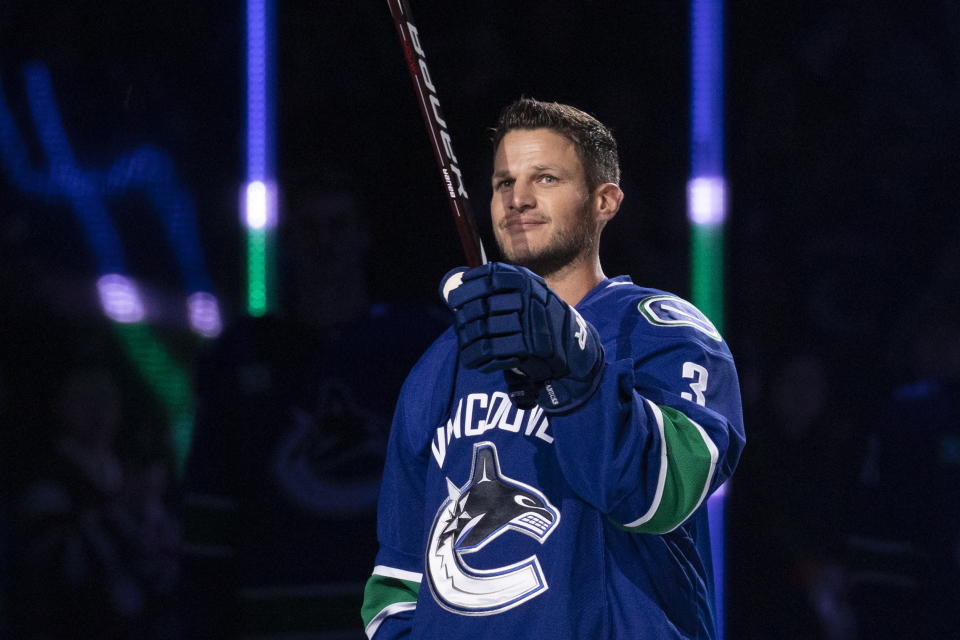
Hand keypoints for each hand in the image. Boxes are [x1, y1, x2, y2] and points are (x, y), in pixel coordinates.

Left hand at [440, 263, 602, 412]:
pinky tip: (477, 361)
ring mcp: (531, 321)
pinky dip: (481, 357)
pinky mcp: (531, 345)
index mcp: (526, 280)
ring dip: (469, 341)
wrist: (572, 347)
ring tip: (466, 346)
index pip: (490, 278)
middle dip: (465, 319)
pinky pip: (495, 351)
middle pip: (483, 306)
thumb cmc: (538, 320)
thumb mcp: (525, 295)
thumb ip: (498, 288)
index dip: (468, 288)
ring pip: (485, 330)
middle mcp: (529, 297)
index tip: (453, 299)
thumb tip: (458, 282)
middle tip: (459, 327)